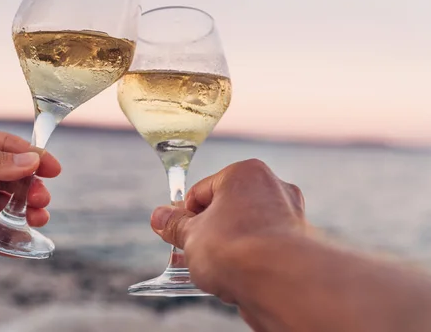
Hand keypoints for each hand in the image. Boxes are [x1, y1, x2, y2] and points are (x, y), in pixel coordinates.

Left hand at [0, 122, 59, 250]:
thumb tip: (30, 162)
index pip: (6, 149)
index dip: (32, 158)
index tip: (54, 170)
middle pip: (6, 179)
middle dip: (28, 188)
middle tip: (41, 200)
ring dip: (19, 212)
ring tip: (37, 218)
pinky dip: (0, 239)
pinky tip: (19, 243)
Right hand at [150, 159, 305, 301]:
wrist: (280, 284)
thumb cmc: (234, 249)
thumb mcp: (191, 235)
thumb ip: (174, 225)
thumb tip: (159, 217)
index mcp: (245, 174)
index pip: (202, 190)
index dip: (185, 215)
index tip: (175, 233)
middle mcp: (273, 188)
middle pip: (227, 209)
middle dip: (208, 232)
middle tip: (191, 253)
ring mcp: (290, 217)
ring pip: (246, 231)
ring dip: (227, 249)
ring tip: (213, 270)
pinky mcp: (299, 245)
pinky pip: (263, 249)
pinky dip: (248, 261)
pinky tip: (236, 279)